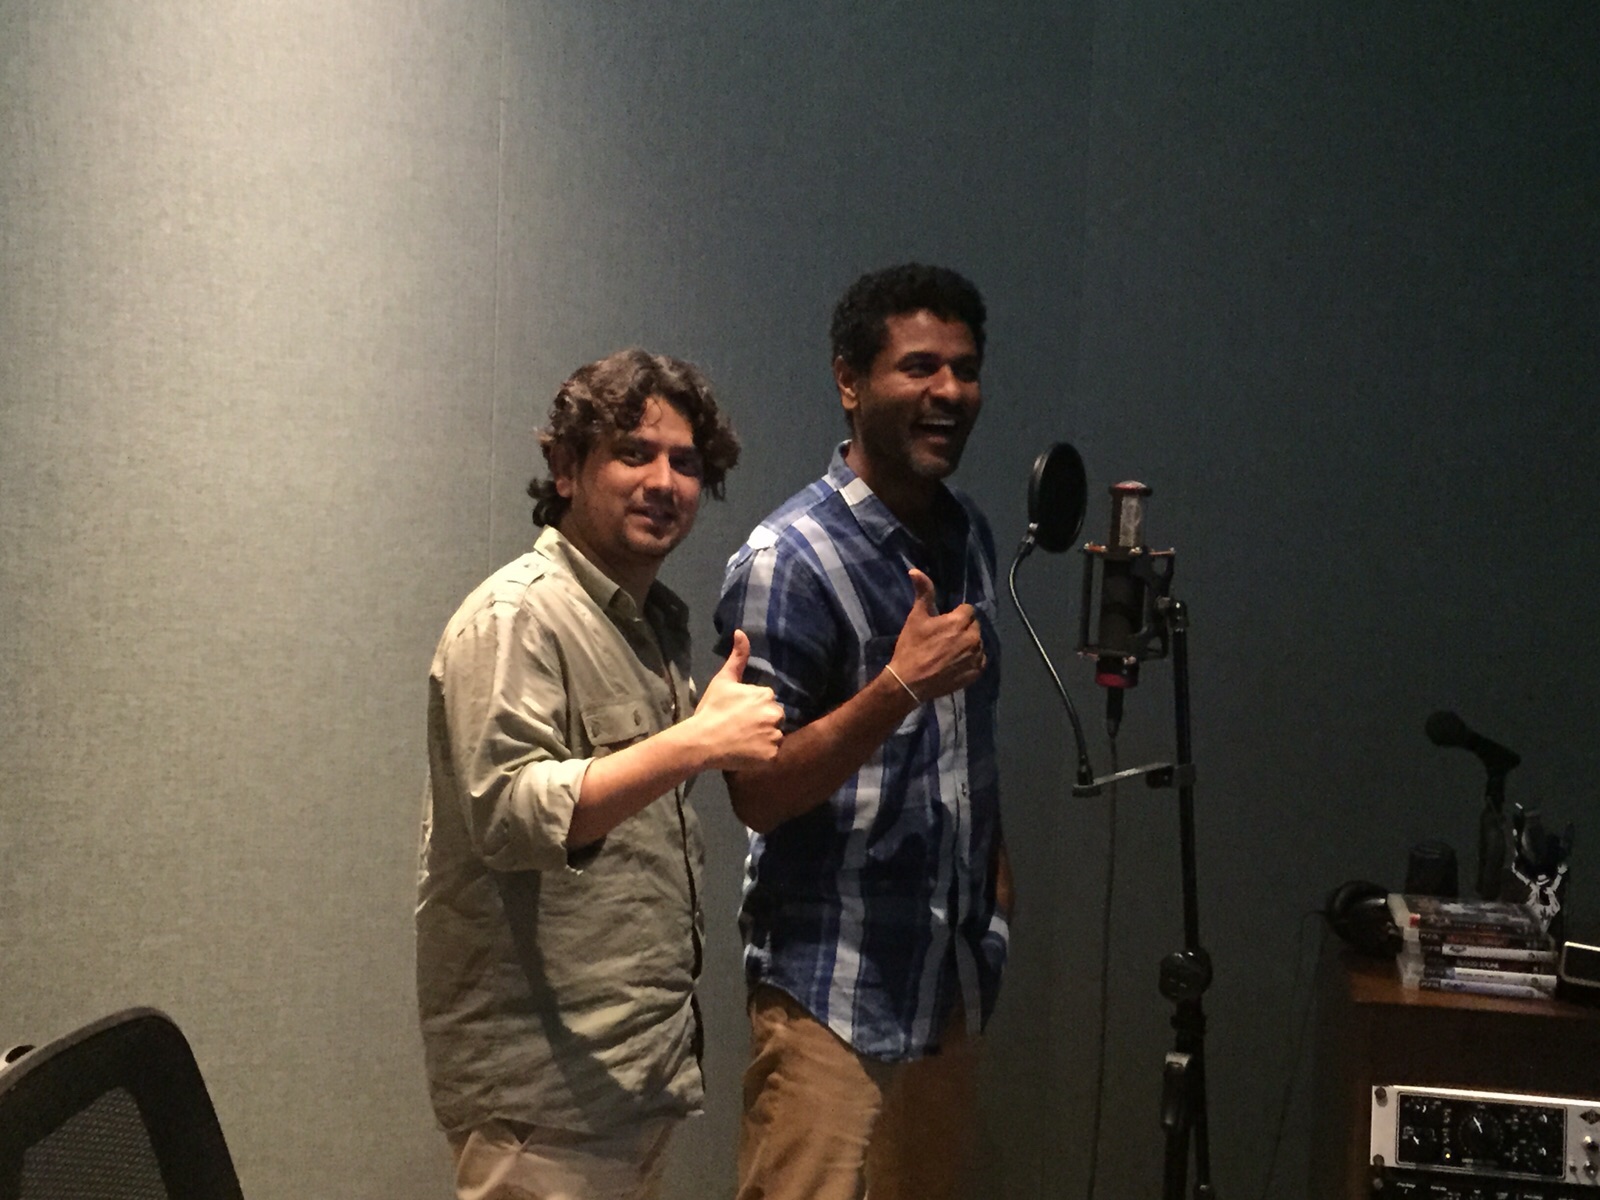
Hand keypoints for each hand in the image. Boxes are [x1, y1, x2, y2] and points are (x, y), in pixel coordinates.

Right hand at [692, 630, 784, 769]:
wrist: (702, 741)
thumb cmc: (711, 709)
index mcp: (766, 695)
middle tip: (741, 730)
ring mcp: (775, 736)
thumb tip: (741, 632)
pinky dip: (762, 756)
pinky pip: (772, 755)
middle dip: (762, 724)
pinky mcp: (772, 756)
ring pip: (775, 737)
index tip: (738, 716)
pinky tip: (746, 753)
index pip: (767, 702)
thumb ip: (737, 657)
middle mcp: (775, 714)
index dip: (753, 710)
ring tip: (743, 742)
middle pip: (774, 719)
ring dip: (764, 740)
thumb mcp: (723, 680)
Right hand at [888, 569, 985, 702]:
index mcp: (960, 622)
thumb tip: (915, 570)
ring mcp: (975, 657)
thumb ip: (923, 592)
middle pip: (974, 626)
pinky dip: (972, 660)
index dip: (955, 615)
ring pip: (978, 644)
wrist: (909, 682)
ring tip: (950, 652)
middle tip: (945, 638)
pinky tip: (957, 663)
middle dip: (963, 628)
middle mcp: (973, 638)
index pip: (967, 610)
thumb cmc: (912, 647)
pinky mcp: (975, 673)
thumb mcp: (916, 617)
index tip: (943, 623)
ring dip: (968, 644)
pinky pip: (980, 661)